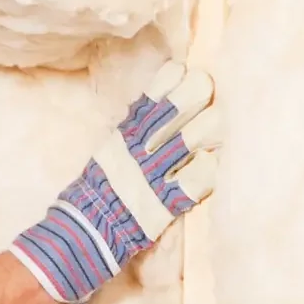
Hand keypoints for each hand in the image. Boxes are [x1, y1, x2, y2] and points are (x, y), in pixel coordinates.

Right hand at [10, 63, 219, 303]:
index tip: (186, 72)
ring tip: (219, 125)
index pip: (152, 97)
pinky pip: (192, 183)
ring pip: (190, 139)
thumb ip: (136, 127)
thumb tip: (161, 102)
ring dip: (210, 129)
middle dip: (198, 94)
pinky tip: (214, 163)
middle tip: (210, 92)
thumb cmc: (100, 189)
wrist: (84, 232)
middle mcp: (139, 150)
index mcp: (125, 134)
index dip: (173, 80)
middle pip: (177, 109)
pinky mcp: (162, 204)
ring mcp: (151, 176)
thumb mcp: (112, 149)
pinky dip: (207, 171)